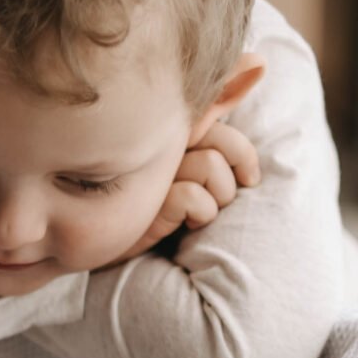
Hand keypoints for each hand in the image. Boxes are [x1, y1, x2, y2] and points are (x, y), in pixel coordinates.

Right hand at [111, 122, 260, 262]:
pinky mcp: (144, 196)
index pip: (218, 117)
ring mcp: (151, 167)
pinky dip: (201, 215)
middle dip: (237, 168)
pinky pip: (194, 196)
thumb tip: (248, 127)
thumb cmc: (154, 207)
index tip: (248, 178)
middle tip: (226, 196)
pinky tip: (184, 225)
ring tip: (200, 213)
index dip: (242, 151)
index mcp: (169, 132)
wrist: (109, 240)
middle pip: (221, 138)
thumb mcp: (182, 173)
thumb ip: (206, 148)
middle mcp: (159, 142)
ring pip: (212, 164)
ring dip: (218, 197)